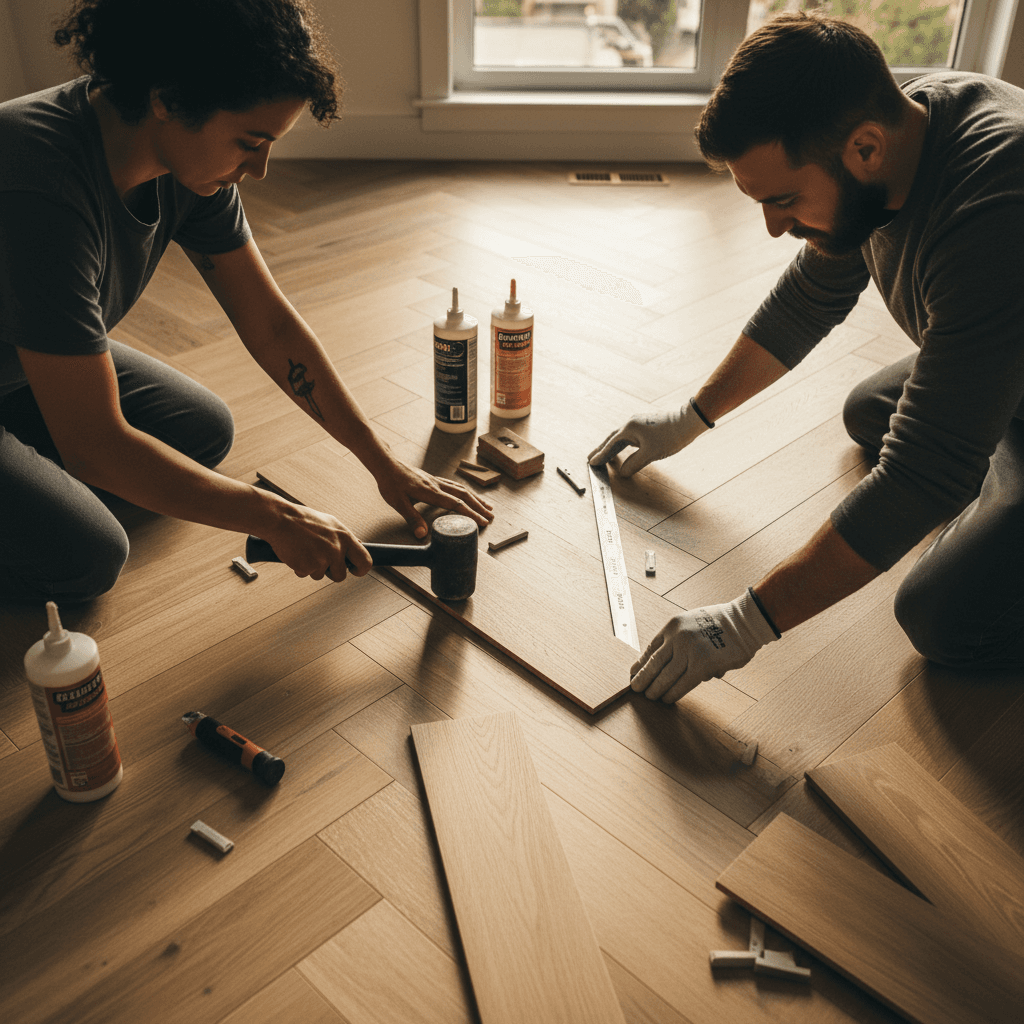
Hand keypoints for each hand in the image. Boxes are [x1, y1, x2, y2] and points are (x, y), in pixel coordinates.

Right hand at [264, 502, 371, 581]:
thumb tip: (358, 545)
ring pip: (320, 576)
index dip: (361, 569)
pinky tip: (296, 553)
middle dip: (331, 572)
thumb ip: (343, 537)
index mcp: (344, 537)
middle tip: (321, 562)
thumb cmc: (303, 520)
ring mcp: (322, 559)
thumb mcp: (330, 523)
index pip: (365, 560)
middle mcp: (336, 549)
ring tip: (305, 550)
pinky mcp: (307, 567)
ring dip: (312, 568)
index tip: (355, 571)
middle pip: (341, 575)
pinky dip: (299, 567)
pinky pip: (305, 574)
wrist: (281, 519)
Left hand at [372, 457, 494, 538]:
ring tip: (487, 506)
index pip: (456, 504)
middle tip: (491, 517)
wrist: (386, 464)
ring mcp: (436, 481)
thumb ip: (412, 519)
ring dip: (475, 498)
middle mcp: (437, 485)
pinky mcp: (432, 479)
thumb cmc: (390, 483)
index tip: (482, 522)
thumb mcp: (398, 503)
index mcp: (431, 492)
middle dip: (479, 507)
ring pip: (461, 489)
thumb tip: (424, 535)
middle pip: (464, 495)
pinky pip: (454, 485)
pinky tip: (468, 495)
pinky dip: (465, 491)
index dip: (471, 514)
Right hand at [588, 401, 709, 476]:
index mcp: (629, 428)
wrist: (689, 421)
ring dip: (611, 446)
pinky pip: (628, 436)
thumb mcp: (651, 453)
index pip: (611, 444)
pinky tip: (623, 448)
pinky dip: (622, 444)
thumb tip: (622, 473)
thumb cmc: (671, 436)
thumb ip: (634, 464)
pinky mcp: (646, 425)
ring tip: (603, 455)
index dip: (601, 455)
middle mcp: (631, 423)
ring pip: (620, 437)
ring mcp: (639, 423)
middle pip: (612, 438)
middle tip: (590, 458)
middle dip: (601, 449)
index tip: (591, 463)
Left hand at [630, 589, 778, 702]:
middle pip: (653, 664)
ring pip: (665, 676)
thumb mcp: (692, 622)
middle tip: (636, 689)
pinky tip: (667, 699)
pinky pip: (682, 684)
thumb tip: (669, 665)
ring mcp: (688, 651)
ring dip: (655, 689)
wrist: (744, 621)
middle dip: (642, 679)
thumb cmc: (720, 622)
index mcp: (672, 626)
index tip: (632, 673)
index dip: (640, 663)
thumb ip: (679, 641)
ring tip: (650, 696)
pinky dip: (673, 693)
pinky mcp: (702, 665)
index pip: (649, 648)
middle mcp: (677, 638)